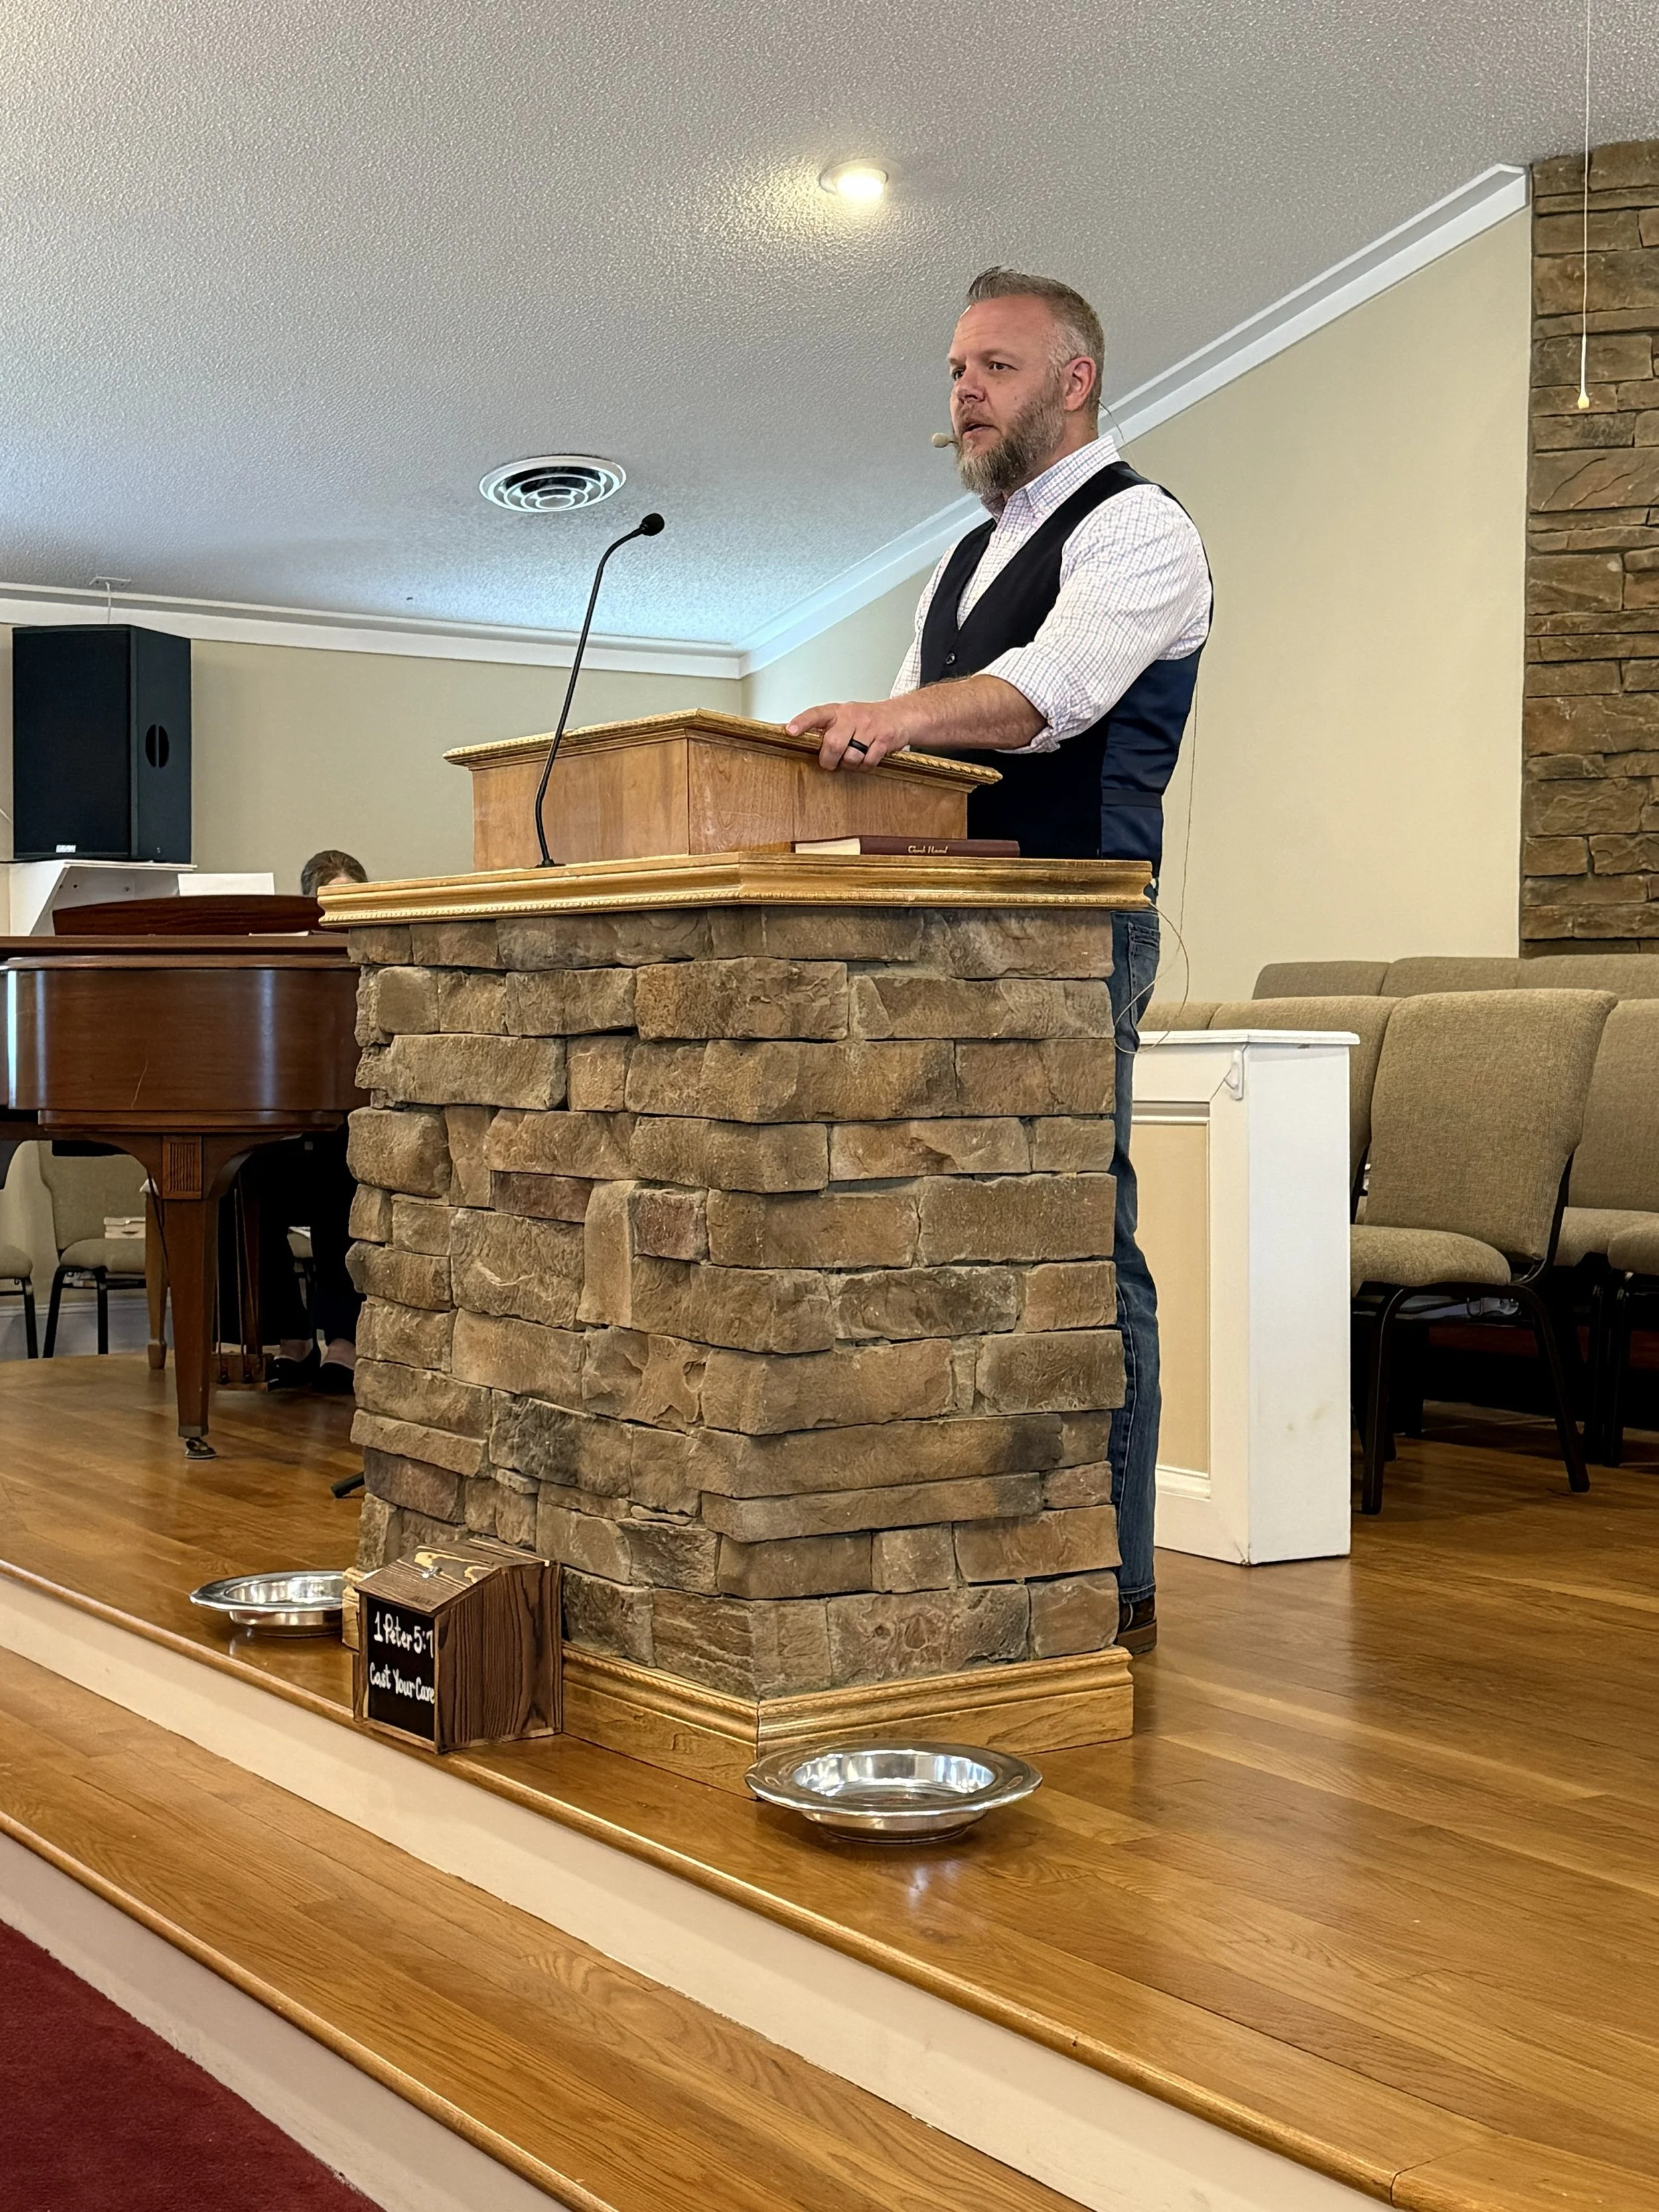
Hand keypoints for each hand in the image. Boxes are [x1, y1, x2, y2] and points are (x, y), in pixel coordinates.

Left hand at [786, 698, 914, 772]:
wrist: (901, 715)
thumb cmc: (869, 719)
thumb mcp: (846, 717)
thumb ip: (828, 728)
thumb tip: (803, 742)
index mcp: (839, 711)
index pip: (816, 714)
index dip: (803, 722)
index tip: (790, 731)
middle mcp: (852, 717)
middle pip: (833, 744)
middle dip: (829, 760)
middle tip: (831, 763)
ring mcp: (869, 727)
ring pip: (851, 756)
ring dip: (850, 764)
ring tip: (853, 758)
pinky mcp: (884, 739)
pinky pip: (868, 761)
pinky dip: (865, 766)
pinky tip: (867, 759)